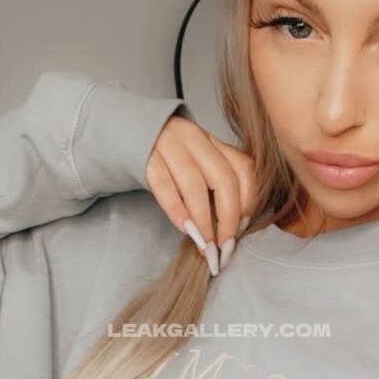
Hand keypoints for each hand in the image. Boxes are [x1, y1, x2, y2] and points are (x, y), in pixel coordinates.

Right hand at [146, 115, 256, 271]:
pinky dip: (177, 212)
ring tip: (206, 246)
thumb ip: (218, 184)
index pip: (244, 169)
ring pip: (195, 186)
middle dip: (229, 218)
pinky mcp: (147, 159)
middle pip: (224, 180)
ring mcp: (169, 147)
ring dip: (204, 222)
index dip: (248, 203)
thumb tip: (236, 227)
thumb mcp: (198, 161)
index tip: (242, 229)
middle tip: (226, 246)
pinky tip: (185, 230)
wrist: (129, 133)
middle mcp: (195, 140)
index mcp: (214, 141)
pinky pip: (165, 188)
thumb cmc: (171, 157)